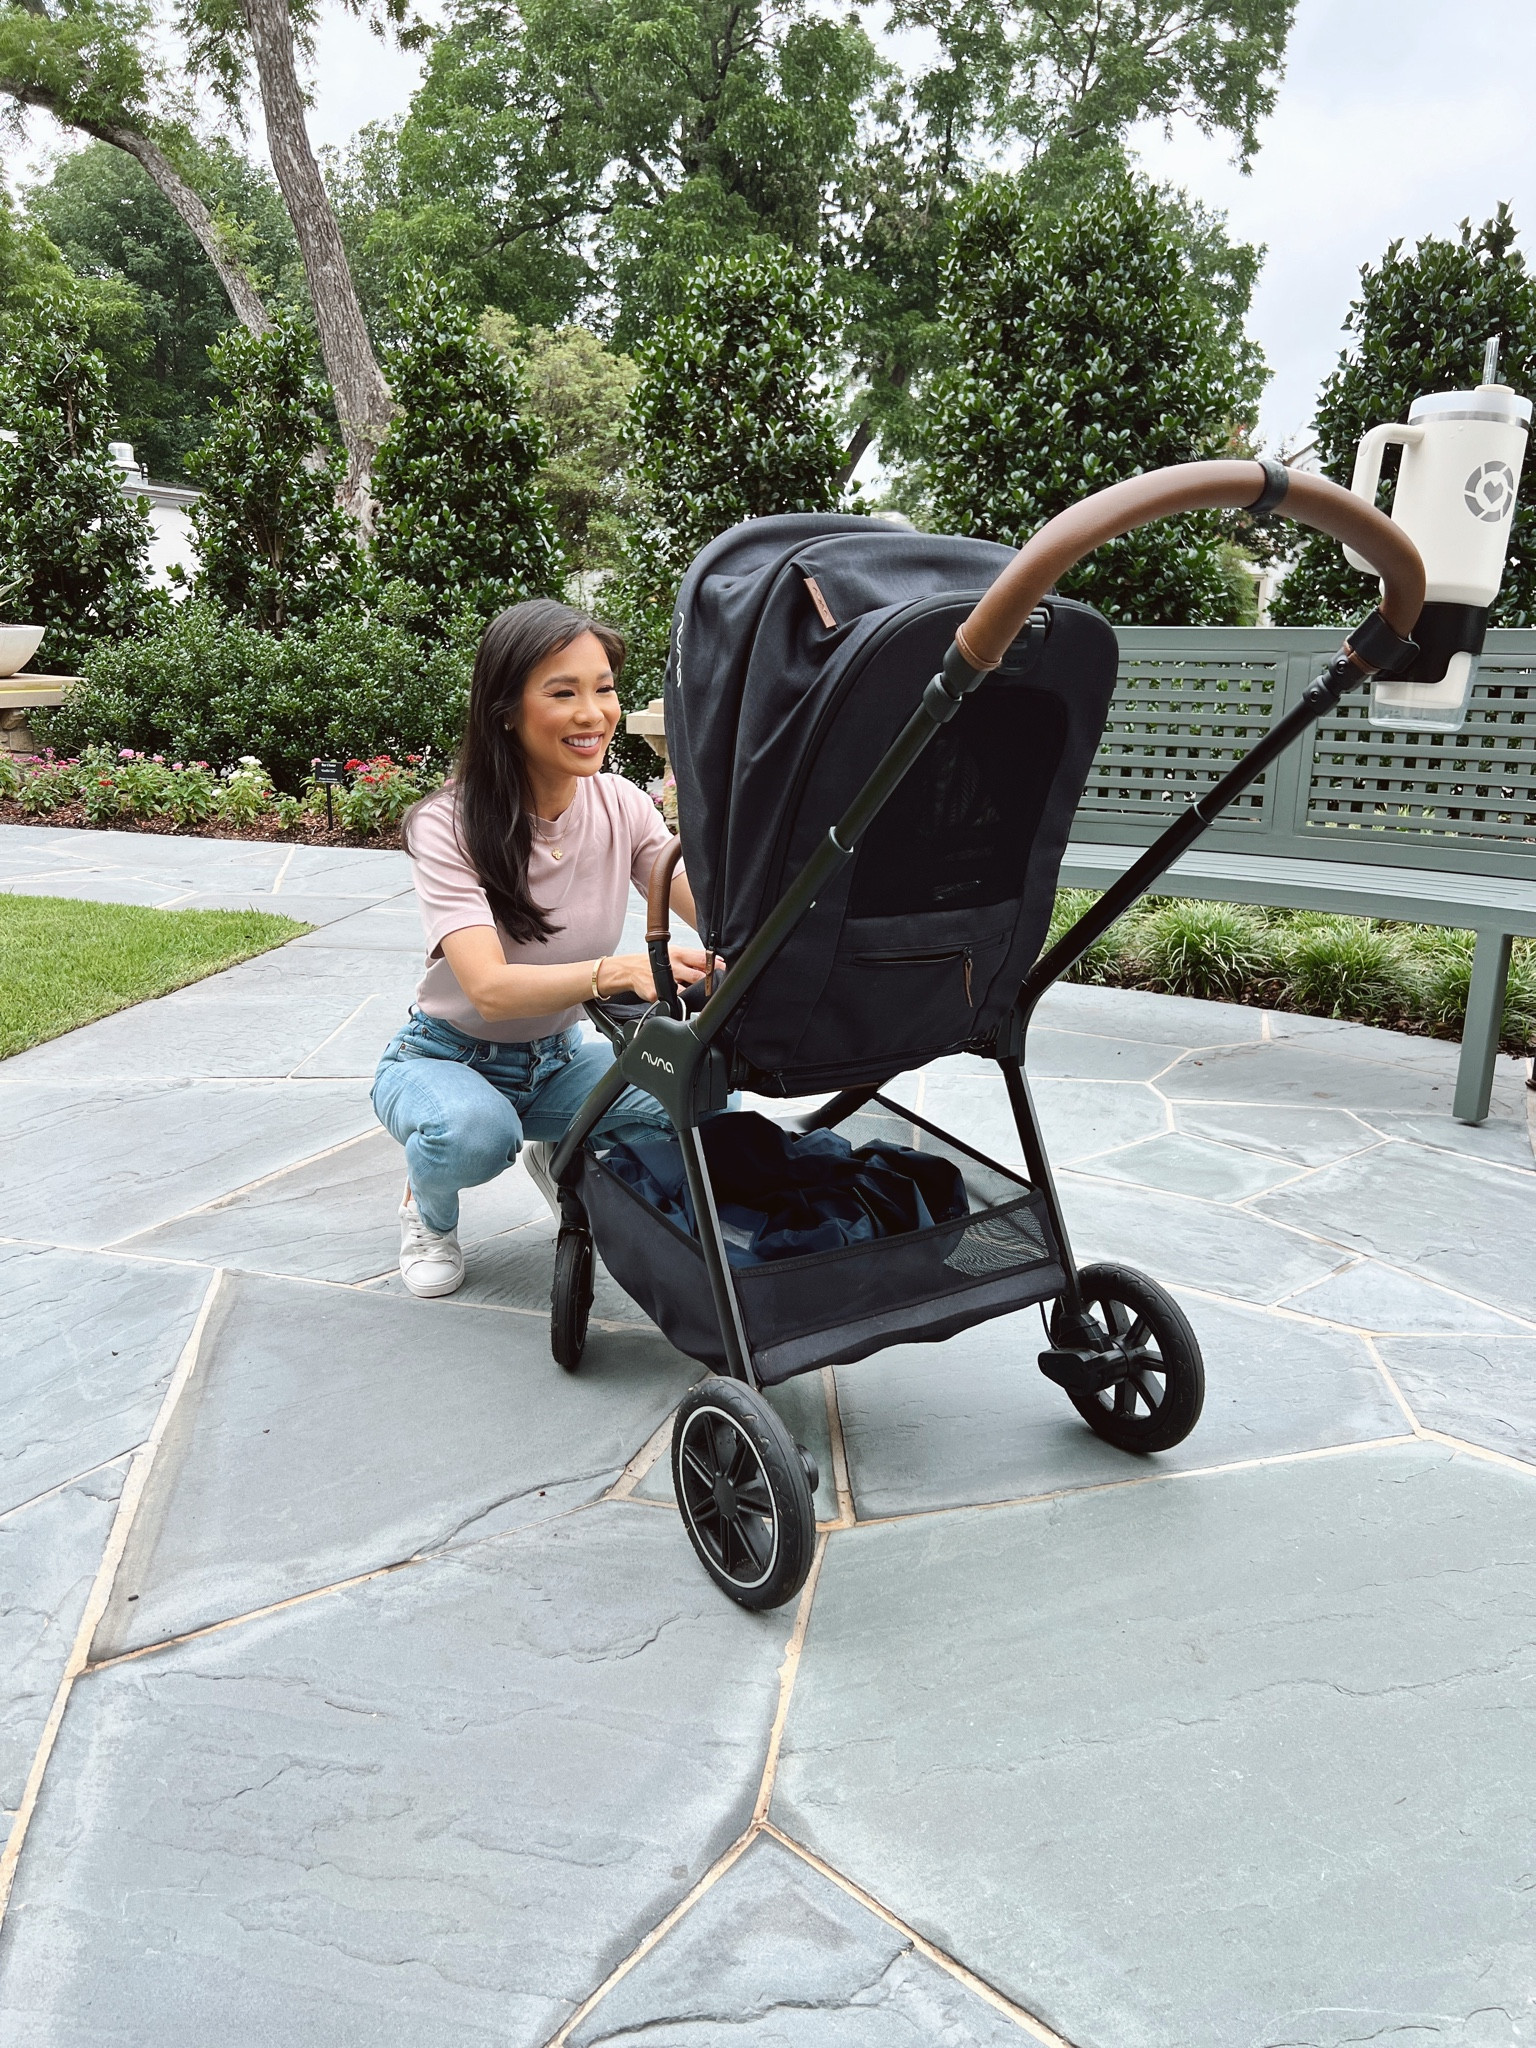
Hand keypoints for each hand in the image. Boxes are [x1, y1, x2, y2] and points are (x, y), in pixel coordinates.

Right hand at [598, 946, 720, 1002]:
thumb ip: (693, 959)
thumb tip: (717, 962)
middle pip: (697, 975)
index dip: (716, 965)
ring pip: (686, 990)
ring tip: (700, 996)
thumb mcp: (673, 954)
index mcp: (679, 954)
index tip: (725, 971)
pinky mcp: (656, 993)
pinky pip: (672, 1000)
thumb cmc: (654, 962)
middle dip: (709, 982)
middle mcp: (673, 966)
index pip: (702, 958)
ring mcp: (664, 980)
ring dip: (696, 994)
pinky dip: (679, 1003)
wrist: (629, 970)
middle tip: (716, 987)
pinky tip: (683, 1003)